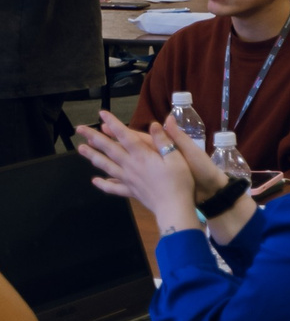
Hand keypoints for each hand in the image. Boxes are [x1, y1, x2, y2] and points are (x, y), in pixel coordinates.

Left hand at [74, 115, 211, 224]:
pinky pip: (113, 187)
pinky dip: (103, 184)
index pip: (125, 136)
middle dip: (94, 137)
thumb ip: (164, 141)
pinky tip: (95, 181)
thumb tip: (154, 124)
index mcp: (143, 156)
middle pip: (110, 149)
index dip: (113, 124)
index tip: (102, 113)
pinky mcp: (130, 191)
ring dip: (93, 156)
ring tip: (81, 149)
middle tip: (79, 129)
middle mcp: (131, 166)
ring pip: (106, 165)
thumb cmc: (179, 181)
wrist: (174, 207)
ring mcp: (128, 179)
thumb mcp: (177, 157)